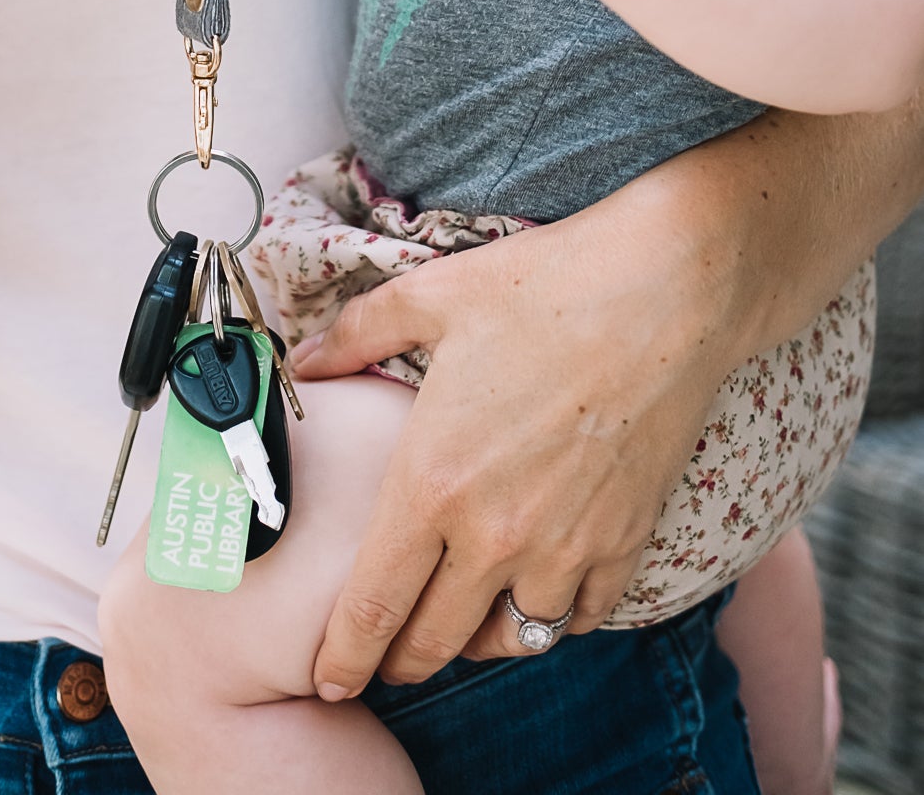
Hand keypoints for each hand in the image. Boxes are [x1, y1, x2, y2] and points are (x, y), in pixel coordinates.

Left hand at [290, 195, 726, 692]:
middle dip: (399, 664)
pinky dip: (552, 618)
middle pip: (433, 643)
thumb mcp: (430, 296)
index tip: (325, 680)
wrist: (664, 293)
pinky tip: (538, 593)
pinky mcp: (624, 544)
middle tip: (384, 661)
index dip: (344, 656)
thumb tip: (302, 364)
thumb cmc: (542, 286)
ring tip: (459, 623)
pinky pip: (579, 619)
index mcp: (433, 480)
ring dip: (476, 642)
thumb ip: (355, 335)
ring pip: (508, 642)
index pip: (372, 605)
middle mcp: (494, 533)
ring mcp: (565, 547)